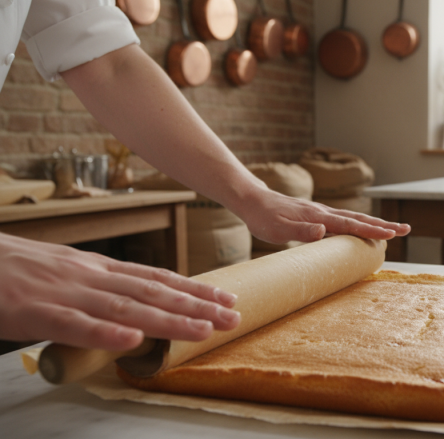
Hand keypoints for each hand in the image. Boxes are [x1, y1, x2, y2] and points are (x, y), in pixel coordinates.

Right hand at [0, 233, 240, 350]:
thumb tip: (130, 306)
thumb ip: (97, 288)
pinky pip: (75, 324)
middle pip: (152, 292)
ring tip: (203, 330)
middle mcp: (90, 277)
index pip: (155, 277)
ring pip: (126, 307)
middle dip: (196, 306)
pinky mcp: (36, 311)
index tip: (225, 298)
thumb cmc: (13, 268)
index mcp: (96, 268)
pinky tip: (134, 340)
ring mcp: (65, 293)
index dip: (193, 288)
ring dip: (168, 319)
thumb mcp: (64, 273)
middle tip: (232, 318)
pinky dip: (106, 332)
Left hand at [239, 187, 410, 243]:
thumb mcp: (277, 230)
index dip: (372, 230)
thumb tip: (324, 231)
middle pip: (360, 218)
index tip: (392, 234)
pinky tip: (363, 228)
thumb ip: (301, 231)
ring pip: (354, 218)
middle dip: (383, 225)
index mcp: (319, 217)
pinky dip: (360, 224)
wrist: (252, 201)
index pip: (351, 224)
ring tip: (393, 229)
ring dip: (375, 224)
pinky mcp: (317, 215)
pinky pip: (344, 220)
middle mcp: (324, 212)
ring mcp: (321, 212)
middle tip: (406, 229)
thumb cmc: (263, 218)